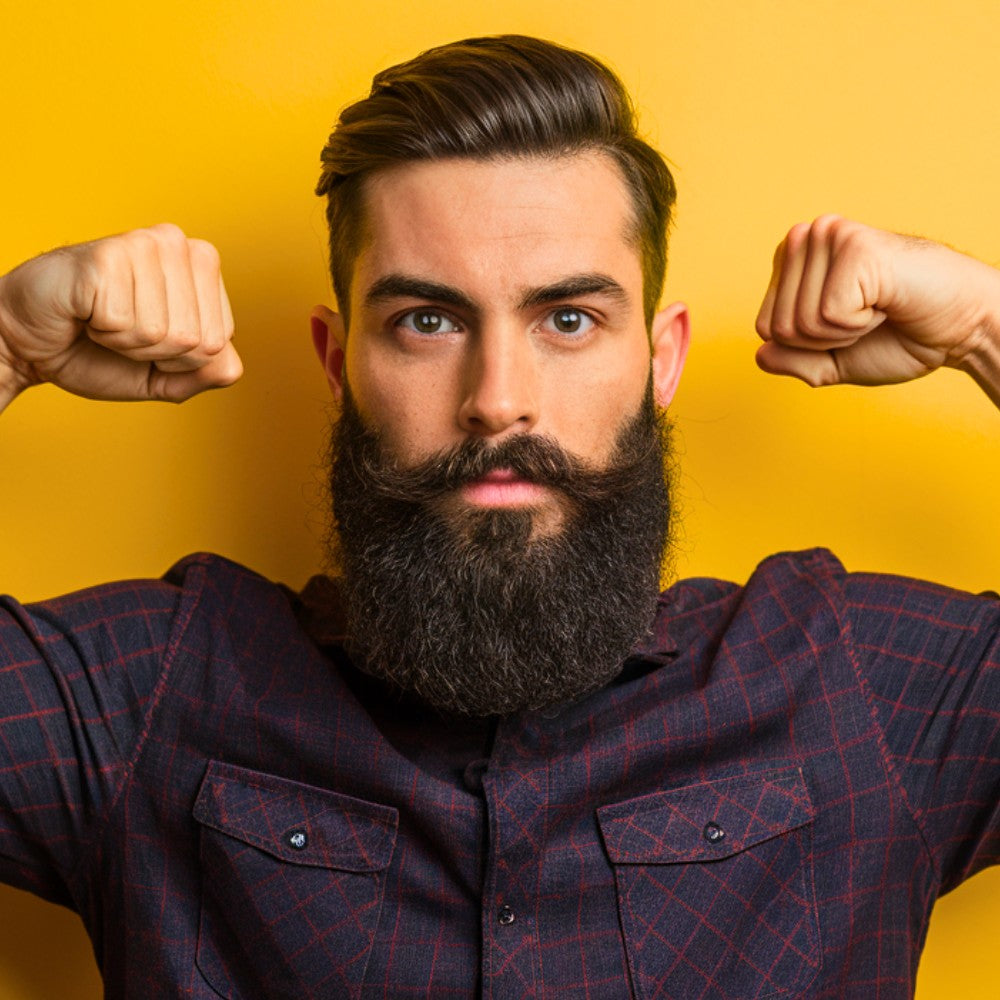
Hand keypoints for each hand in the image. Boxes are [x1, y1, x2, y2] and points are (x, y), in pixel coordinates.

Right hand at [0, 224, 241, 409]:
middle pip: (199, 340)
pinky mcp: (107, 257)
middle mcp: (177, 244)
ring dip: (128, 343)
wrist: (30, 344)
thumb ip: (209, 374)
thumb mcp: (167, 376)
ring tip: (103, 321)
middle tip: (122, 332)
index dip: (182, 360)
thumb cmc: (97, 351)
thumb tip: (231, 366)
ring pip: (165, 334)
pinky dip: (105, 334)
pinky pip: (127, 325)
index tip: (149, 341)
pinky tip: (87, 314)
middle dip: (158, 355)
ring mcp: (143, 245)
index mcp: (202, 265)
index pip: (222, 342)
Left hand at [754, 215, 999, 391]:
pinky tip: (886, 301)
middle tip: (867, 317)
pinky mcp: (853, 246)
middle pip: (776, 327)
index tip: (848, 323)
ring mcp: (829, 236)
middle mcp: (807, 237)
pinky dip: (860, 324)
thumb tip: (760, 354)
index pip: (764, 328)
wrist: (960, 327)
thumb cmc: (900, 336)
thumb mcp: (832, 361)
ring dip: (844, 331)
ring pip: (799, 322)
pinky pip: (828, 315)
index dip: (808, 345)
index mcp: (794, 259)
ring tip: (877, 306)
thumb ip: (792, 361)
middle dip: (823, 340)